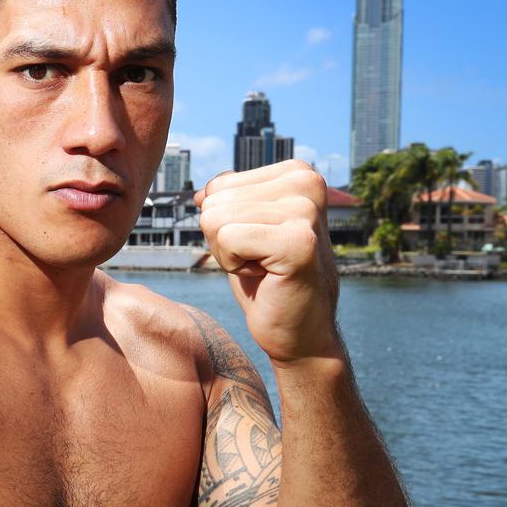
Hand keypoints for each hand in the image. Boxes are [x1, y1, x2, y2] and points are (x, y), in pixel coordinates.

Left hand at [196, 160, 341, 364]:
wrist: (299, 333)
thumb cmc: (267, 281)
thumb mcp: (245, 229)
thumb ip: (229, 200)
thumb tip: (199, 193)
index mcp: (298, 173)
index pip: (219, 185)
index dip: (227, 222)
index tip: (259, 245)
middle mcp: (307, 183)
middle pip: (215, 201)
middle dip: (225, 239)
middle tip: (261, 261)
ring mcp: (305, 211)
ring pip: (216, 219)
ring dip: (229, 254)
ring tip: (264, 268)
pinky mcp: (299, 242)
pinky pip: (227, 240)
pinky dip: (234, 266)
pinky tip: (266, 277)